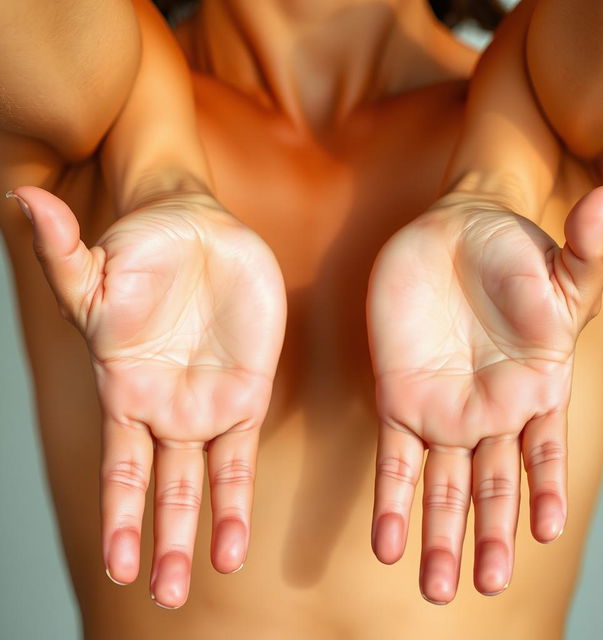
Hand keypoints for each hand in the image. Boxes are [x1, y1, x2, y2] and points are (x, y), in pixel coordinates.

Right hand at [8, 187, 286, 607]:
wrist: (200, 232)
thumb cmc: (145, 251)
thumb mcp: (100, 263)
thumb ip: (62, 252)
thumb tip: (22, 201)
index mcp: (125, 390)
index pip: (120, 465)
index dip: (119, 514)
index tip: (117, 565)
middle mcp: (164, 408)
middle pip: (162, 487)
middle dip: (161, 539)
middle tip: (168, 594)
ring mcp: (209, 403)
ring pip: (206, 480)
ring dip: (206, 527)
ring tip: (213, 571)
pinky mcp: (247, 390)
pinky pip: (245, 449)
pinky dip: (242, 490)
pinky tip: (240, 530)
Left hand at [366, 184, 602, 603]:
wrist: (447, 234)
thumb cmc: (509, 249)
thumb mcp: (554, 258)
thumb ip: (587, 249)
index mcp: (534, 388)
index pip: (543, 451)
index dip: (545, 490)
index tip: (544, 534)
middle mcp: (489, 410)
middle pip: (489, 483)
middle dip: (487, 534)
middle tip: (482, 584)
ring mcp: (441, 408)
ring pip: (441, 483)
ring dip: (437, 532)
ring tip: (432, 583)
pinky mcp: (398, 396)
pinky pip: (394, 456)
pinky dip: (391, 498)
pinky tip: (386, 540)